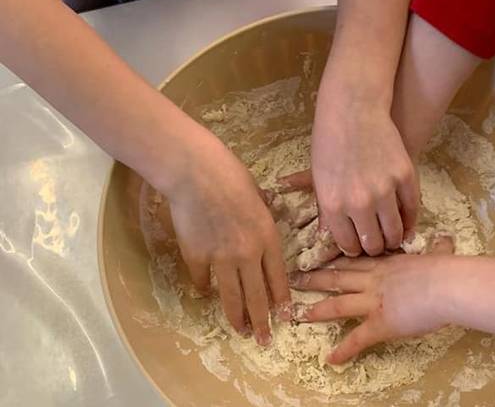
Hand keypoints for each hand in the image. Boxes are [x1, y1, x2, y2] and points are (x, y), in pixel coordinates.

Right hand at [166, 135, 290, 345]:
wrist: (195, 172)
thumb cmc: (230, 176)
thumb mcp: (259, 198)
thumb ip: (262, 222)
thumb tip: (260, 236)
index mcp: (268, 238)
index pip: (278, 279)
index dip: (280, 301)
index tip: (283, 316)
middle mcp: (248, 254)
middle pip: (257, 296)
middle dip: (262, 321)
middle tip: (263, 338)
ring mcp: (221, 258)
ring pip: (231, 297)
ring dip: (236, 317)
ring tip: (240, 330)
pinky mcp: (195, 256)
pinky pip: (202, 280)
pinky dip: (204, 288)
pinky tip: (205, 292)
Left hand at [289, 236, 453, 363]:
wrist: (447, 285)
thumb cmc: (447, 269)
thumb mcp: (439, 254)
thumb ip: (438, 248)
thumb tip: (446, 239)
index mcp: (386, 264)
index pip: (354, 260)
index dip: (335, 260)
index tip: (318, 258)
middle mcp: (373, 280)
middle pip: (337, 277)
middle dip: (314, 278)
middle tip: (295, 278)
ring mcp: (373, 301)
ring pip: (337, 304)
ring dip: (316, 310)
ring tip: (298, 315)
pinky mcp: (379, 324)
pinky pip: (357, 339)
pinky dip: (343, 350)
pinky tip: (330, 360)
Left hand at [312, 95, 418, 256]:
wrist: (353, 109)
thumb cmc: (329, 141)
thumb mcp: (319, 179)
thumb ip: (327, 210)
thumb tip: (332, 237)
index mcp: (333, 206)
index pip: (348, 245)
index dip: (354, 249)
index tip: (358, 246)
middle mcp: (359, 203)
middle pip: (373, 244)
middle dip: (374, 248)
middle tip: (377, 244)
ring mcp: (385, 190)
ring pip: (395, 232)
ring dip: (394, 238)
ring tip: (392, 237)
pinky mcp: (405, 176)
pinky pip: (413, 209)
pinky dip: (410, 219)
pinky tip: (406, 222)